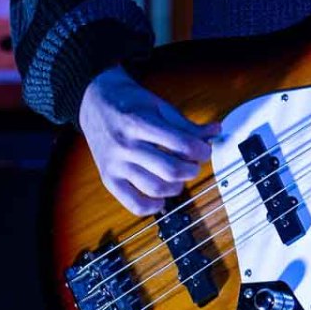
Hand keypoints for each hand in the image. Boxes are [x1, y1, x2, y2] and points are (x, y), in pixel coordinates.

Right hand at [79, 64, 219, 215]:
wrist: (95, 102)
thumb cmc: (130, 102)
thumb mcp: (160, 106)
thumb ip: (186, 124)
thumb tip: (215, 131)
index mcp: (139, 123)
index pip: (181, 144)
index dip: (201, 150)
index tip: (204, 151)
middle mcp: (125, 145)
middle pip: (170, 169)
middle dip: (191, 170)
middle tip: (194, 164)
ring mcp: (115, 164)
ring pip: (154, 188)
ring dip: (176, 187)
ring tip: (180, 177)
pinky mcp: (108, 178)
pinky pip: (132, 203)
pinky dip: (151, 206)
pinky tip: (161, 198)